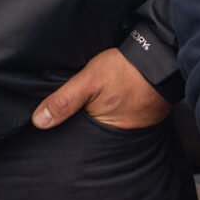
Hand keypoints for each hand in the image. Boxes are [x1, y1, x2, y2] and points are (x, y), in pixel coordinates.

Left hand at [31, 47, 170, 130]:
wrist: (161, 57)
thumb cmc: (125, 69)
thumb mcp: (89, 80)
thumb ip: (64, 101)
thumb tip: (39, 122)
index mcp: (105, 131)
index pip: (79, 141)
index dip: (67, 134)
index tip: (54, 129)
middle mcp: (121, 136)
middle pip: (93, 137)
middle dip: (82, 129)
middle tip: (74, 115)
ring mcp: (135, 128)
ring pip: (108, 130)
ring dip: (99, 122)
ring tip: (90, 109)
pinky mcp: (145, 119)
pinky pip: (124, 121)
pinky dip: (115, 115)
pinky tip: (109, 104)